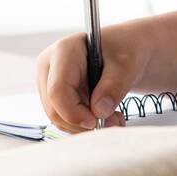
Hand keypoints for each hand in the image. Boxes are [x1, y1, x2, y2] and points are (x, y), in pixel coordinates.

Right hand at [35, 23, 150, 132]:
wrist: (124, 50)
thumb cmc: (124, 48)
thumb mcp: (127, 64)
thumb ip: (114, 86)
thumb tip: (99, 112)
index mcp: (63, 51)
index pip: (58, 90)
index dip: (74, 112)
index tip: (96, 121)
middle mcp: (49, 67)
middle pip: (55, 109)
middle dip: (83, 122)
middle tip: (114, 121)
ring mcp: (49, 82)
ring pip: (58, 118)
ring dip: (86, 126)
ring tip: (114, 117)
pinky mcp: (56, 96)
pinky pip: (64, 119)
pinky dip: (84, 124)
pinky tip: (104, 116)